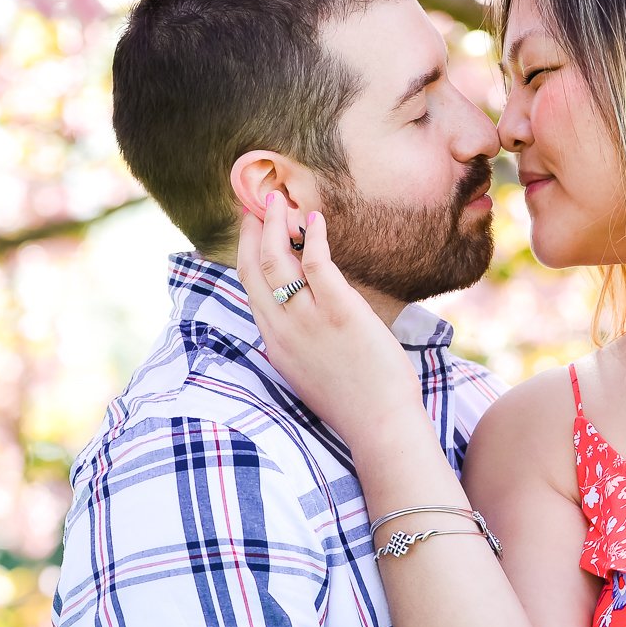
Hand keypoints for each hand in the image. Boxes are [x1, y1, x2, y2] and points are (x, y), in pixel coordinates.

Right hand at [235, 194, 425, 447]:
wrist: (379, 425)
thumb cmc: (354, 402)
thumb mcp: (309, 372)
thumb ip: (298, 344)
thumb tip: (302, 319)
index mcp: (274, 343)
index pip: (250, 289)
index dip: (246, 252)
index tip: (251, 229)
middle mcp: (282, 329)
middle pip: (255, 268)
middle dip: (253, 230)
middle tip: (259, 203)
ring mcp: (308, 319)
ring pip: (277, 260)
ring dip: (276, 224)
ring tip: (281, 201)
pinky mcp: (339, 311)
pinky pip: (316, 263)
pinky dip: (314, 236)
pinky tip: (316, 219)